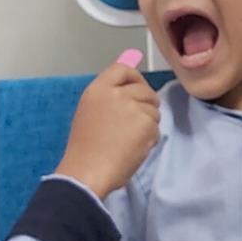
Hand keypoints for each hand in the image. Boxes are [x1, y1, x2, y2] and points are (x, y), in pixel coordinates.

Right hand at [56, 63, 159, 198]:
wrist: (87, 171)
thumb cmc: (85, 147)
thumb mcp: (91, 111)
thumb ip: (110, 93)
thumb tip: (131, 69)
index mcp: (98, 89)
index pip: (122, 69)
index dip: (134, 78)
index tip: (137, 89)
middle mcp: (116, 93)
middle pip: (144, 89)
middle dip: (145, 104)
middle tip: (136, 122)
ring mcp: (132, 107)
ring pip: (153, 109)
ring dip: (148, 123)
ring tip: (130, 139)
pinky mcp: (145, 123)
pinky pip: (156, 127)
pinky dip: (150, 138)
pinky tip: (135, 148)